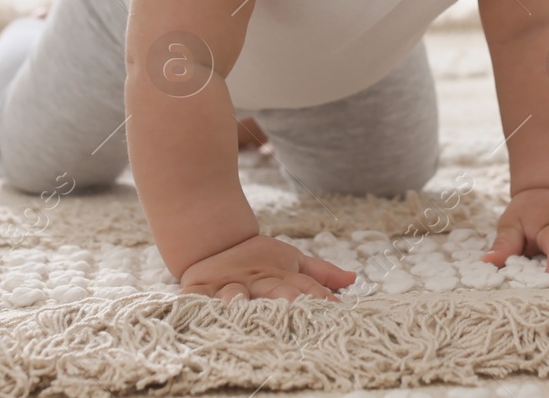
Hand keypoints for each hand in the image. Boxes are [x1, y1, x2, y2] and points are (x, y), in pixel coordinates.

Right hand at [179, 233, 356, 301]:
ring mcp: (229, 286)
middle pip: (274, 291)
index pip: (306, 286)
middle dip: (286, 299)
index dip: (320, 295)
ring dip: (237, 301)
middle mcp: (257, 282)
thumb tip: (352, 278)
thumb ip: (320, 273)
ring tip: (240, 305)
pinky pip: (197, 298)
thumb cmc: (257, 258)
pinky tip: (199, 309)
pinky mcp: (200, 289)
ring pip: (234, 295)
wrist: (214, 240)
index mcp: (281, 275)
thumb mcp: (291, 261)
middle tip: (296, 307)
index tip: (336, 309)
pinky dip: (195, 302)